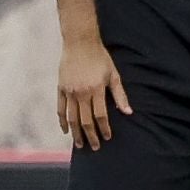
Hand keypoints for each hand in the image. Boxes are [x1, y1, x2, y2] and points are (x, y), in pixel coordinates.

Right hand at [57, 35, 130, 149]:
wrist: (79, 42)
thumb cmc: (99, 57)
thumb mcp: (113, 74)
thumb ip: (120, 95)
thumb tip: (128, 112)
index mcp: (96, 90)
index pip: (101, 116)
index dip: (104, 129)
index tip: (107, 138)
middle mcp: (82, 93)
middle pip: (86, 120)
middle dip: (91, 136)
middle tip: (95, 147)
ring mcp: (69, 91)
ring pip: (72, 118)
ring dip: (76, 133)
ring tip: (80, 144)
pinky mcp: (61, 88)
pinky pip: (60, 108)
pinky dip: (62, 121)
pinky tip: (66, 130)